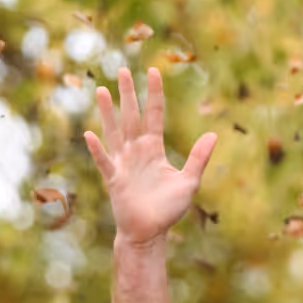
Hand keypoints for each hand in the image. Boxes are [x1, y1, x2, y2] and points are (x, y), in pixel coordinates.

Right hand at [84, 67, 216, 246]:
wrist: (149, 234)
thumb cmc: (168, 211)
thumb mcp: (189, 182)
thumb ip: (198, 158)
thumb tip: (213, 134)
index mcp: (154, 149)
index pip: (154, 114)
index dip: (154, 93)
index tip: (153, 70)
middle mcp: (136, 151)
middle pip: (132, 116)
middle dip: (127, 93)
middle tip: (122, 68)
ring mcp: (123, 164)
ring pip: (114, 131)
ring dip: (108, 111)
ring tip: (101, 89)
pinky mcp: (114, 180)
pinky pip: (104, 161)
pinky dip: (97, 149)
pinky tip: (89, 134)